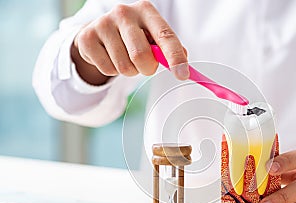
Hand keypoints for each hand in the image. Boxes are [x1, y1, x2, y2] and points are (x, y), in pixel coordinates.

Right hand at [71, 1, 188, 84]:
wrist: (100, 31)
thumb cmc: (133, 35)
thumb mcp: (152, 36)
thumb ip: (169, 49)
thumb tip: (184, 68)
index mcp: (145, 10)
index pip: (165, 36)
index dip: (175, 57)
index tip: (183, 74)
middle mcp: (124, 13)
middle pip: (141, 55)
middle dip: (147, 69)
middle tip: (146, 66)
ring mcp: (103, 24)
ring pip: (124, 66)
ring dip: (130, 71)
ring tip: (126, 58)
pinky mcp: (87, 38)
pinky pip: (108, 69)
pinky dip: (113, 71)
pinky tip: (111, 57)